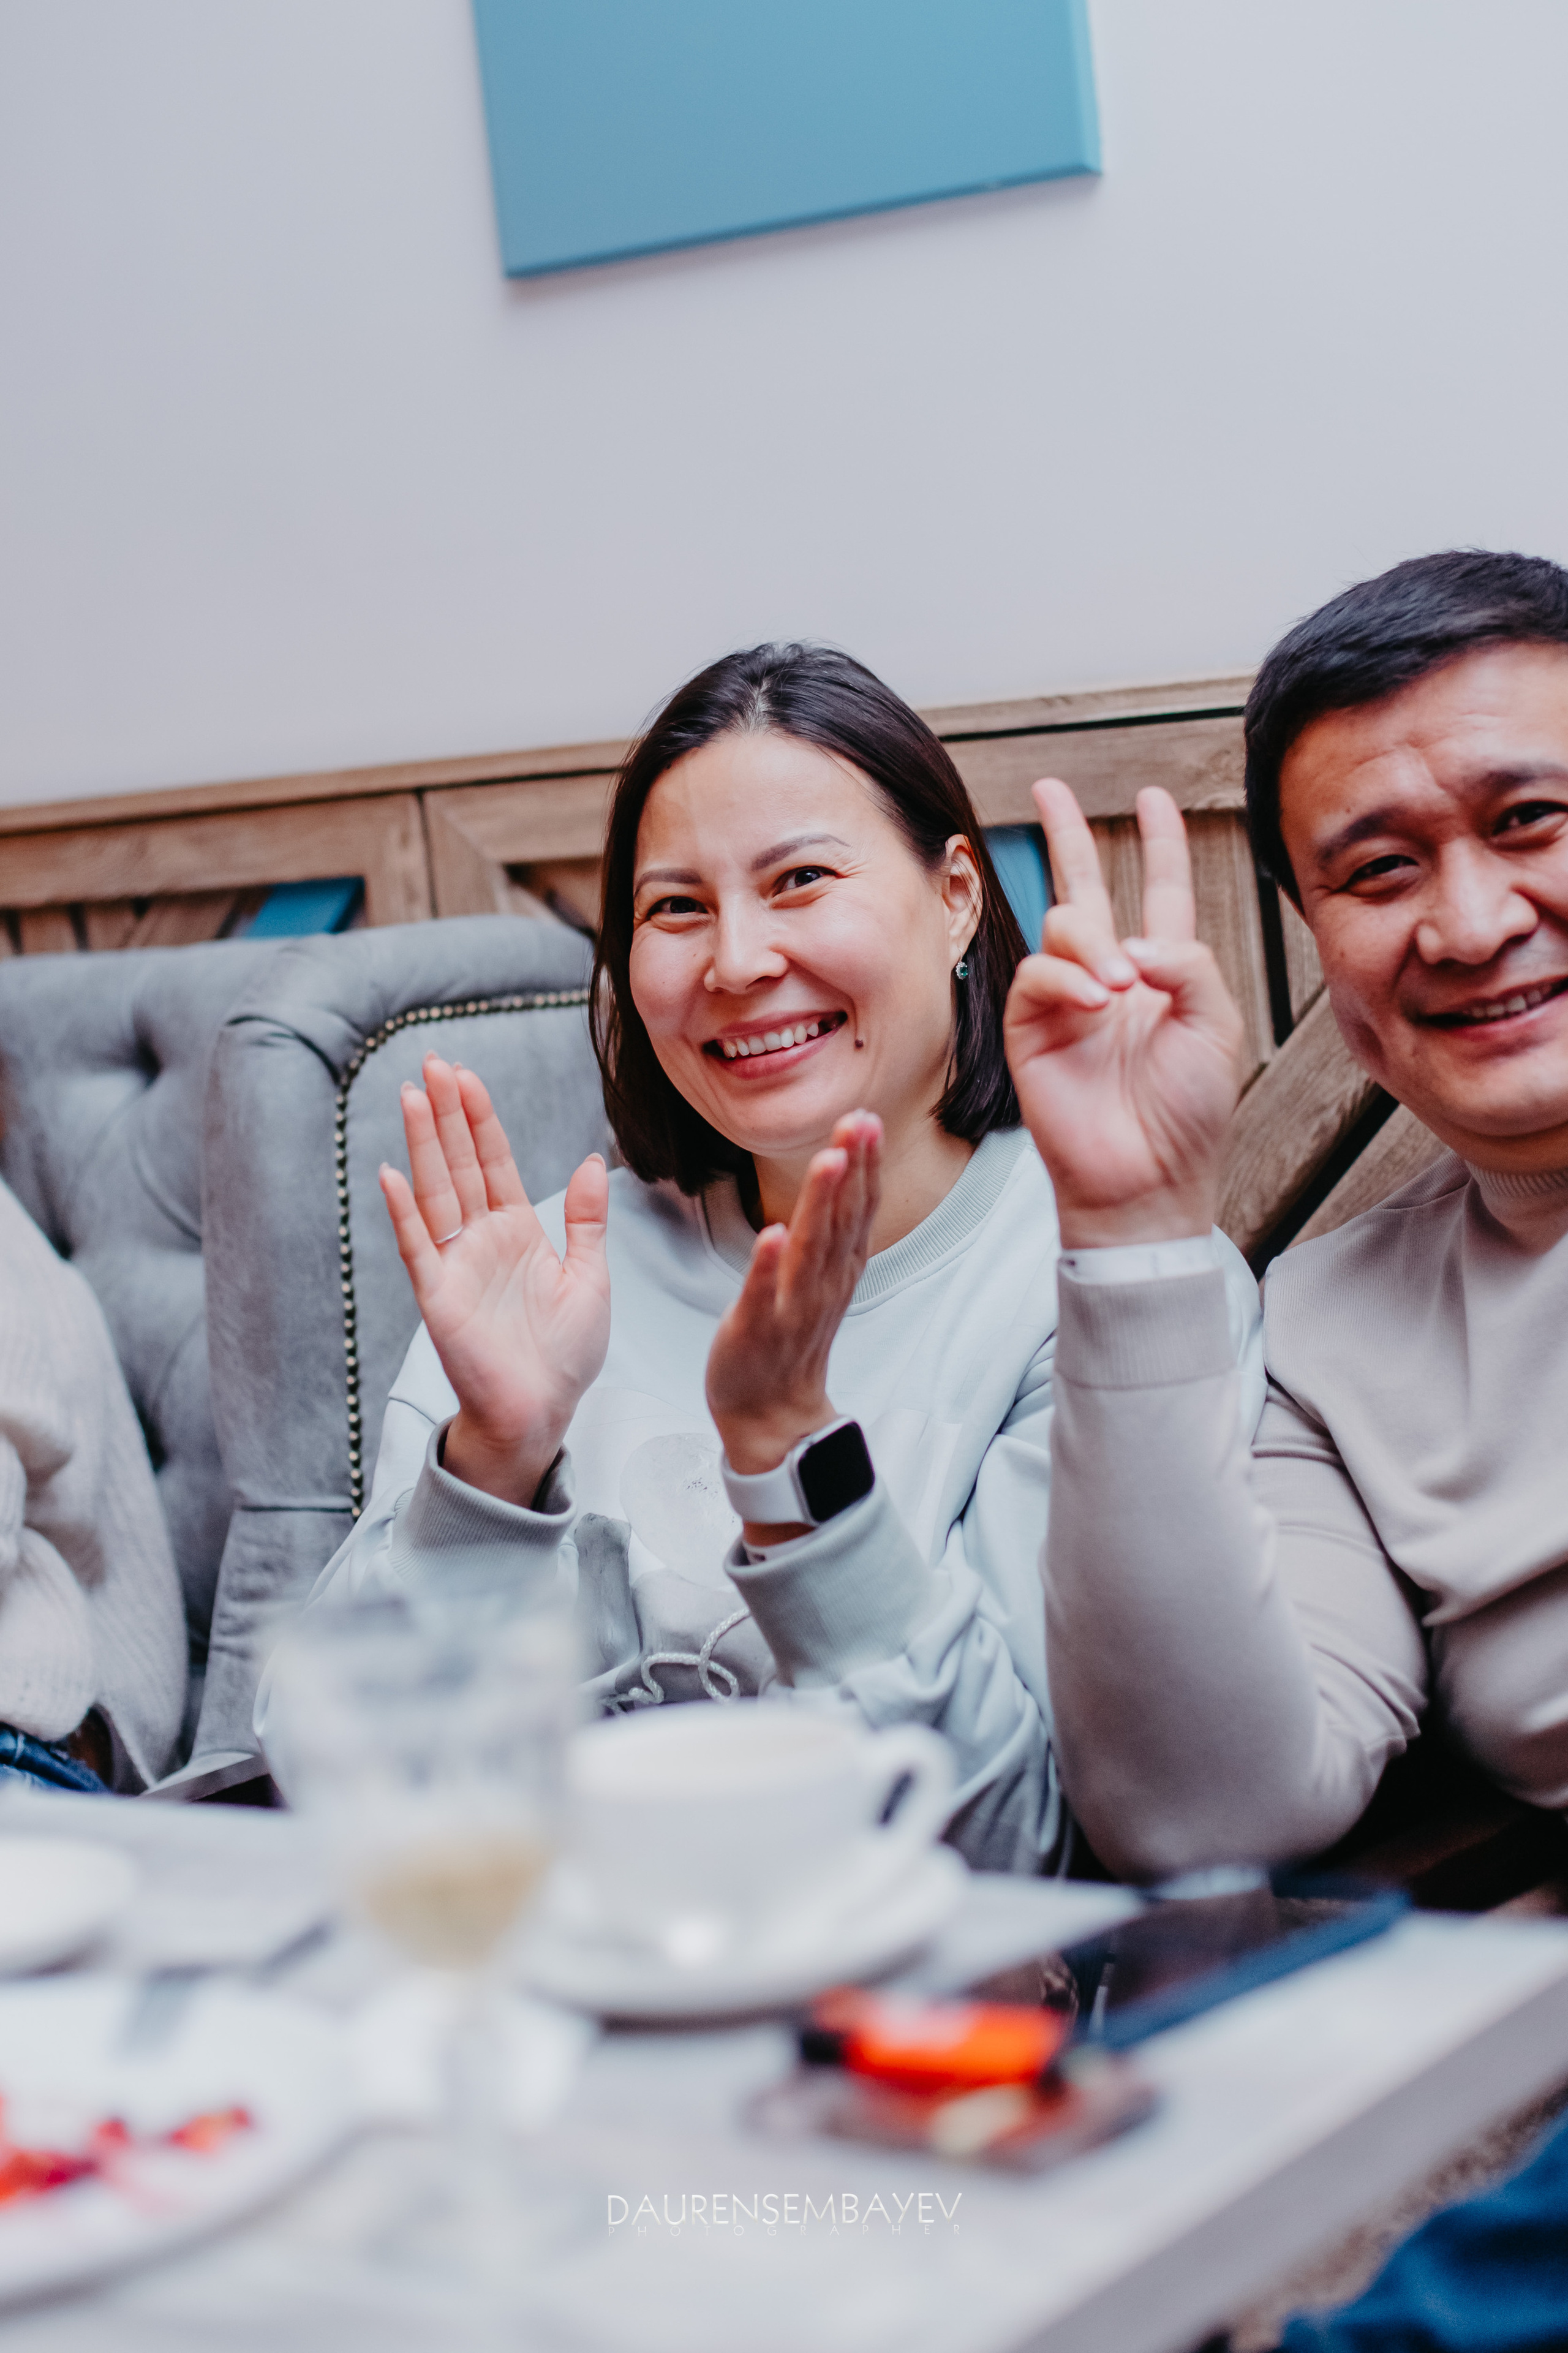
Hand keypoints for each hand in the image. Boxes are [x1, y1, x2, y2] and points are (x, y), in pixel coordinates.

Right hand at [379, 1053, 610, 1504]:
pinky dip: (405, 1213)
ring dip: (423, 1145)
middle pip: (459, 1164)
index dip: (480, 1119)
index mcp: (517, 1231)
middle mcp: (480, 1240)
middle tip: (432, 1062)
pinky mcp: (439, 1297)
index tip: (467, 1075)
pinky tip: (391, 1174)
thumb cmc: (564, 1354)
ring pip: (436, 1192)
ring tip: (413, 1095)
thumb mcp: (590, 1277)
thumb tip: (593, 1161)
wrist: (542, 1412)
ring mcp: (456, 1265)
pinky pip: (419, 1247)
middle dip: (447, 1114)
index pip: (495, 1162)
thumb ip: (586, 1220)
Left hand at [706, 1111, 880, 1540]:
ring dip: (821, 1205)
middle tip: (859, 1123)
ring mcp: (791, 1308)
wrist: (770, 1411)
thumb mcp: (824, 1274)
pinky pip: (764, 1294)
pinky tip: (771, 1233)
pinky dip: (769, 1265)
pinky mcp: (756, 1329)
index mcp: (838, 1269)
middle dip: (851, 1170)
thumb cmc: (791, 1335)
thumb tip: (847, 1161)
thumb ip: (835, 1223)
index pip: (858, 1210)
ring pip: (811, 1251)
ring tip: (829, 1162)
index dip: (866, 1165)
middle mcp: (823, 1285)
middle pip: (841, 1222)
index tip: (868, 1120)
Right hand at [1004, 781, 1243, 1246]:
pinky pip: (1037, 974)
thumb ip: (1189, 965)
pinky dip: (1067, 978)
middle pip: (1087, 888)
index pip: (1161, 891)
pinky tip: (1096, 1003)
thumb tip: (1132, 943)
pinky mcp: (1032, 1029)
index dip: (1160, 843)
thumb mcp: (1217, 1026)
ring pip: (1064, 927)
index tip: (1154, 797)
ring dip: (1092, 943)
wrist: (1147, 1178)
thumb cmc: (1189, 1116)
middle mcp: (1111, 978)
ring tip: (1120, 989)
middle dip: (1069, 835)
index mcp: (1163, 974)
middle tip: (1051, 789)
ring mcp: (1067, 1002)